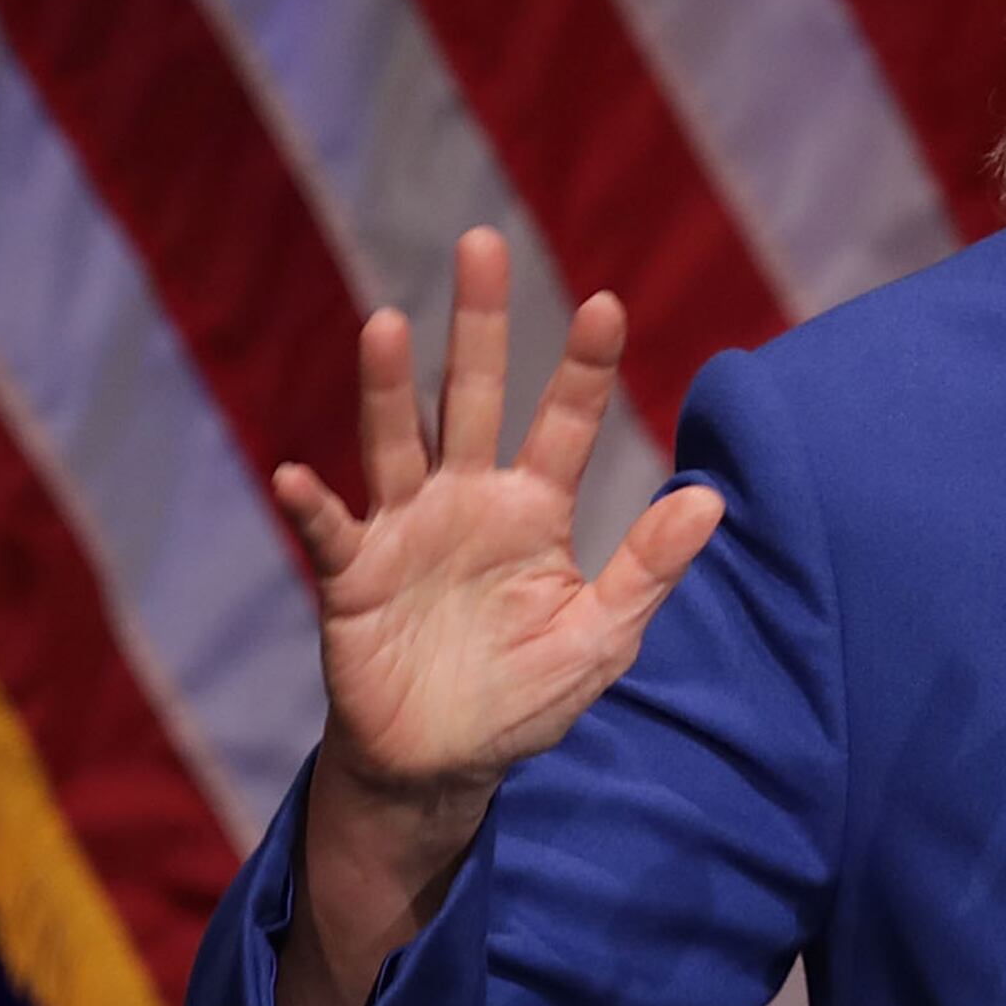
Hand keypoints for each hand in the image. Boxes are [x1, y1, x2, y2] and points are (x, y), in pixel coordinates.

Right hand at [262, 229, 723, 1005]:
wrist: (444, 762)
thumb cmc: (526, 692)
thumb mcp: (604, 635)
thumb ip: (648, 568)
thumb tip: (711, 498)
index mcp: (535, 508)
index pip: (568, 422)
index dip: (587, 366)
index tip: (608, 303)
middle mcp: (468, 499)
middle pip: (474, 395)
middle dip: (480, 323)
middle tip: (482, 243)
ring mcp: (405, 531)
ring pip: (397, 442)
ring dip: (388, 388)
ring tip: (386, 324)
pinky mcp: (352, 580)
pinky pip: (330, 535)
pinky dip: (311, 507)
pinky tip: (293, 475)